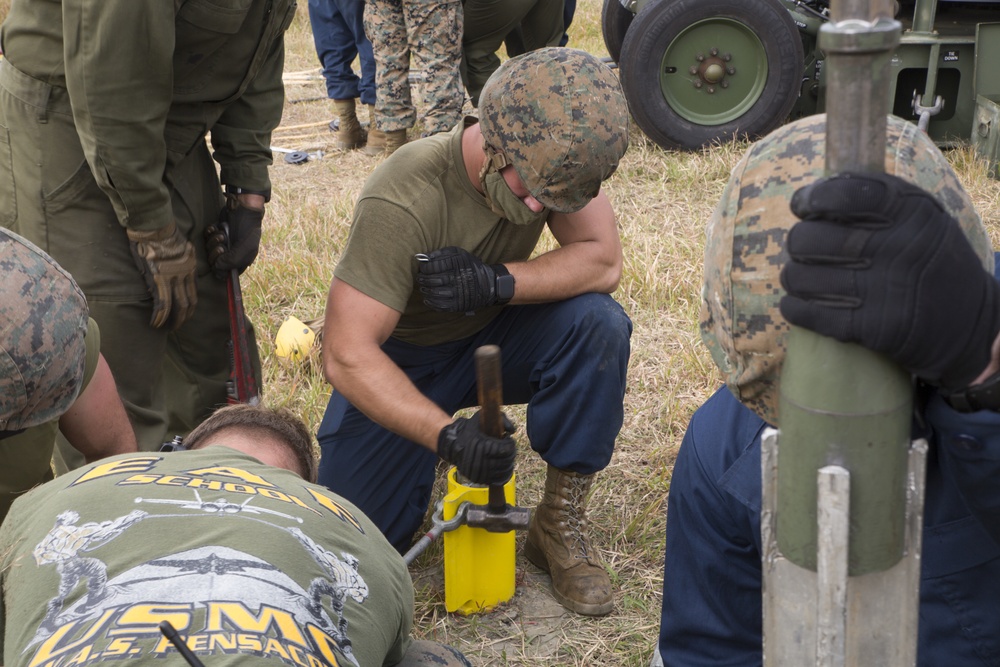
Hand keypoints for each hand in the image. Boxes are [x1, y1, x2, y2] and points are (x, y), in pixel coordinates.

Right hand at [127, 222, 197, 329]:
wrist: (154, 226)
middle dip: (184, 317)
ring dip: (173, 321)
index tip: (184, 314)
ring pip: (177, 306)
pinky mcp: (158, 279)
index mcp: (189, 267)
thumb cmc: (163, 233)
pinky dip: (160, 316)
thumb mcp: (180, 246)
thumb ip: (180, 259)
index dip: (190, 306)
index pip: (193, 292)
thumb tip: (175, 266)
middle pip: (189, 302)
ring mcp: (172, 278)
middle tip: (177, 326)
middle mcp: (184, 274)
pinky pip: (162, 303)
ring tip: (166, 329)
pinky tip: (155, 323)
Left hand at [206, 193, 263, 277]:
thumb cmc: (248, 229)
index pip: (225, 274)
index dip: (220, 269)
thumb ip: (232, 260)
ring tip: (222, 233)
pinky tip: (215, 228)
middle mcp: (230, 255)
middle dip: (216, 252)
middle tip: (222, 244)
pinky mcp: (215, 234)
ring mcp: (222, 244)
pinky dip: (209, 232)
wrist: (243, 208)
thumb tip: (216, 267)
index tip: (220, 261)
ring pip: (208, 250)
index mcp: (240, 261)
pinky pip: (205, 238)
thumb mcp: (246, 247)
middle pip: (214, 263)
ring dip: (213, 240)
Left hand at [416, 246, 508, 311]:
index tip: (422, 268)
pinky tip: (427, 299)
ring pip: (434, 293)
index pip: (432, 267)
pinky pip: (440, 305)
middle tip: (420, 278)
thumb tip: (423, 257)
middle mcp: (457, 278)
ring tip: (423, 288)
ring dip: (425, 291)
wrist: (488, 284)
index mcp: (456, 264)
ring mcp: (457, 293)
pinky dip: (431, 303)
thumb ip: (441, 253)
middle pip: (432, 280)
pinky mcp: (458, 305)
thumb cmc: (470, 266)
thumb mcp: (459, 254)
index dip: (424, 268)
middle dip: (422, 279)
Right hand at [437, 410, 516, 483]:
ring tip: (505, 455)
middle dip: (511, 453)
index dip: (510, 443)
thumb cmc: (470, 430)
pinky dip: (504, 475)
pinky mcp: (480, 480)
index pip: (507, 449)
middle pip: (507, 460)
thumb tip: (512, 431)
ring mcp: (480, 473)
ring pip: (504, 471)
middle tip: (508, 447)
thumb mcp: (481, 418)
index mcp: (483, 446)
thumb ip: (500, 419)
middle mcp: (481, 461)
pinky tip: (505, 467)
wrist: (453, 445)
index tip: (507, 439)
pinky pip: (498, 481)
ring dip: (509, 463)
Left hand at [779, 172, 999, 387]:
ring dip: (794, 276)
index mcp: (909, 212)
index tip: (803, 206)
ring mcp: (881, 290)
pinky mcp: (869, 327)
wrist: (968, 322)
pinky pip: (805, 312)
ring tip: (804, 276)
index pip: (843, 193)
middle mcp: (894, 248)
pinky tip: (800, 303)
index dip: (812, 197)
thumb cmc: (930, 260)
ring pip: (799, 276)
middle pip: (808, 238)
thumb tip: (815, 193)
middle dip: (798, 242)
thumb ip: (877, 201)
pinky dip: (794, 306)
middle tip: (806, 248)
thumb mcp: (921, 218)